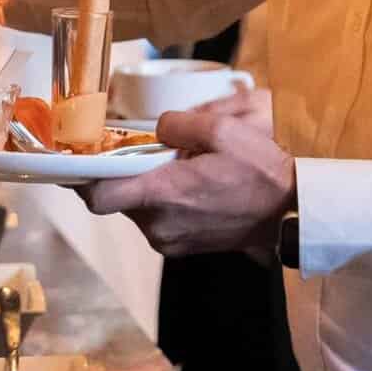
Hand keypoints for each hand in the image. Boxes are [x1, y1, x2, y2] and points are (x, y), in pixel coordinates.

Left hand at [84, 88, 295, 256]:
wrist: (290, 214)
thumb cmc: (260, 173)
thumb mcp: (223, 129)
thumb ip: (178, 123)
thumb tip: (157, 128)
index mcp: (163, 195)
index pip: (97, 196)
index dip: (82, 176)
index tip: (81, 157)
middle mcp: (158, 224)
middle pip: (115, 197)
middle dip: (123, 172)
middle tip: (145, 149)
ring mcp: (168, 240)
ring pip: (135, 207)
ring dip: (144, 186)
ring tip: (178, 167)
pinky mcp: (179, 247)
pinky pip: (154, 218)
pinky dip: (160, 200)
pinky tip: (188, 185)